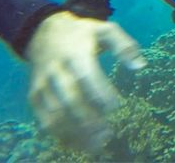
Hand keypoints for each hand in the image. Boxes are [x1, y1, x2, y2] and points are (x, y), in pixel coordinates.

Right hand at [25, 11, 146, 150]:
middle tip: (108, 134)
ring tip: (97, 144)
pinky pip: (44, 119)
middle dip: (88, 119)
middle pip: (70, 98)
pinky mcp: (34, 96)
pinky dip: (60, 134)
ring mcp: (42, 84)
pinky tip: (78, 144)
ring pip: (56, 113)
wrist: (42, 32)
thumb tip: (140, 66)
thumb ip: (124, 46)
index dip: (100, 92)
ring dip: (75, 131)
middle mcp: (55, 70)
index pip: (86, 74)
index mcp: (75, 53)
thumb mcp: (105, 30)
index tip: (116, 106)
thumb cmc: (82, 33)